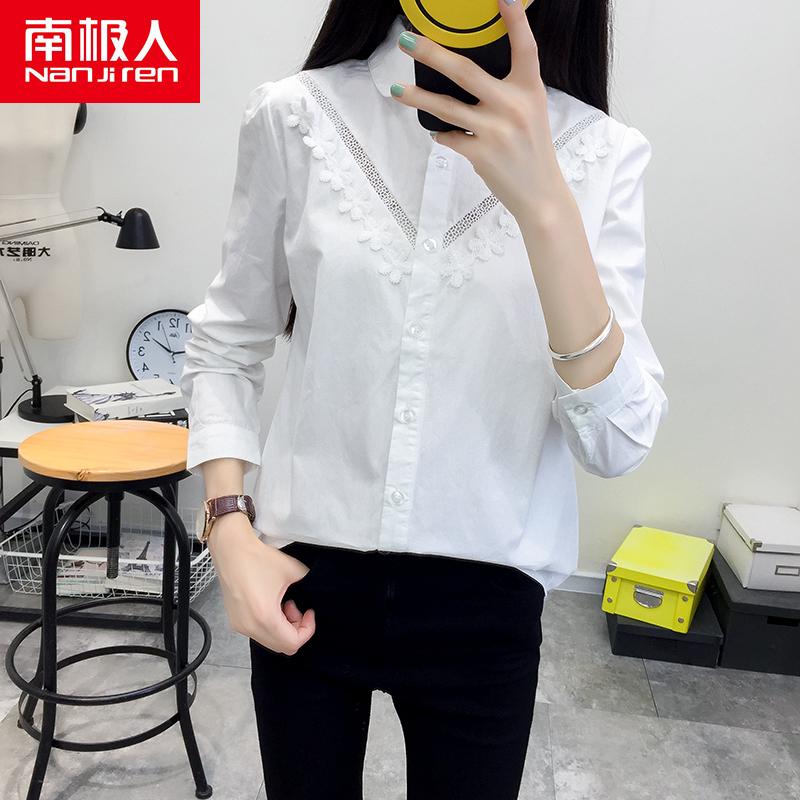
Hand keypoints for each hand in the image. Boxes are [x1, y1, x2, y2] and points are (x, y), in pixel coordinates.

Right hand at [207, 513, 314, 654]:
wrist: (232, 550)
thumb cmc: (258, 559)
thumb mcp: (293, 570)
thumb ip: (309, 585)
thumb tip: (315, 591)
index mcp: (265, 618)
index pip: (292, 643)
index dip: (307, 630)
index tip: (309, 612)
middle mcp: (250, 627)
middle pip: (282, 646)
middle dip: (295, 629)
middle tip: (296, 607)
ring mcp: (240, 626)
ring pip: (270, 640)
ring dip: (282, 627)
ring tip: (284, 603)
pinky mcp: (235, 621)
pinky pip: (258, 633)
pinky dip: (270, 625)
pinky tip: (271, 603)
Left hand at [390, 0, 569, 220]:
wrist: (540, 194)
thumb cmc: (532, 150)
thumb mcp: (531, 111)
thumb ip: (508, 91)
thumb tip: (469, 75)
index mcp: (529, 89)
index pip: (524, 46)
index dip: (514, 19)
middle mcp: (512, 105)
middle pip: (465, 71)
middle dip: (431, 52)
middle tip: (406, 40)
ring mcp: (495, 130)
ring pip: (445, 107)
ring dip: (417, 98)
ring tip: (396, 91)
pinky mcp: (481, 153)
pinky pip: (449, 137)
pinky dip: (441, 135)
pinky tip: (438, 132)